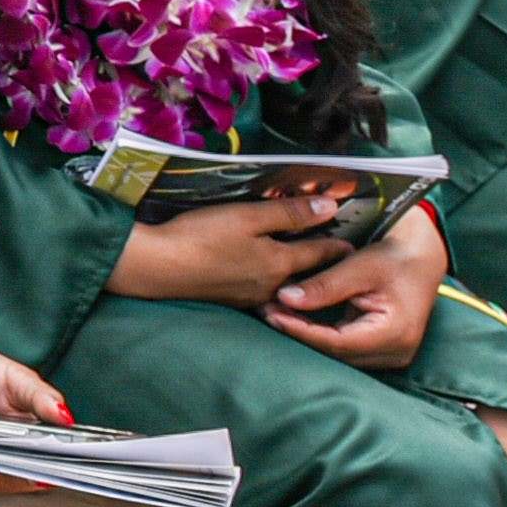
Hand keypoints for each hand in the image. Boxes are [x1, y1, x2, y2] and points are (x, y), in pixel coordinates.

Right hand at [107, 194, 349, 306]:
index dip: (337, 245)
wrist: (153, 267)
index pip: (319, 253)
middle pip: (305, 273)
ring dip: (295, 274)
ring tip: (301, 262)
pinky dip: (270, 281)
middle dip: (319, 263)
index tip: (354, 243)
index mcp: (279, 262)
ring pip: (283, 284)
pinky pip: (261, 290)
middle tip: (334, 253)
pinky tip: (261, 274)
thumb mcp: (246, 217)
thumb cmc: (200, 237)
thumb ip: (289, 213)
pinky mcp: (228, 299)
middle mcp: (271, 285)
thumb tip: (330, 207)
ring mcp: (249, 296)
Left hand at [262, 201, 444, 369]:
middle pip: (334, 351)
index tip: (270, 312)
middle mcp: (395, 353)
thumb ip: (325, 285)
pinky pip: (343, 347)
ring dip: (305, 334)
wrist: (420, 257)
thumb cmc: (394, 257)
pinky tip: (293, 317)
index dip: (299, 329)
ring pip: (336, 352)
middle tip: (264, 309)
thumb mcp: (359, 266)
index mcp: (394, 334)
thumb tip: (284, 298)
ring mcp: (390, 355)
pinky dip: (317, 334)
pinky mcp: (380, 350)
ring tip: (273, 311)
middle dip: (297, 332)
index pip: (336, 342)